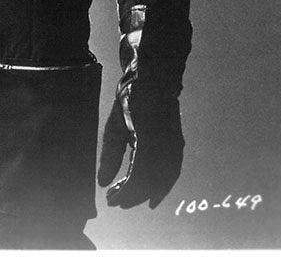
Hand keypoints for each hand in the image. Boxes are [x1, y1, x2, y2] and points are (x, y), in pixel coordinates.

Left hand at [97, 81, 183, 208]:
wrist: (154, 80)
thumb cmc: (130, 100)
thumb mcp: (114, 126)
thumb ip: (110, 156)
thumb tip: (103, 183)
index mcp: (146, 141)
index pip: (138, 178)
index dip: (125, 193)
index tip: (112, 201)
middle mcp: (164, 146)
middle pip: (151, 182)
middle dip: (133, 196)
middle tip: (116, 201)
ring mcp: (174, 145)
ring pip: (163, 180)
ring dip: (146, 193)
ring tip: (130, 198)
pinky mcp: (177, 144)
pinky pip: (172, 172)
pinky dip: (162, 186)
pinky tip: (153, 194)